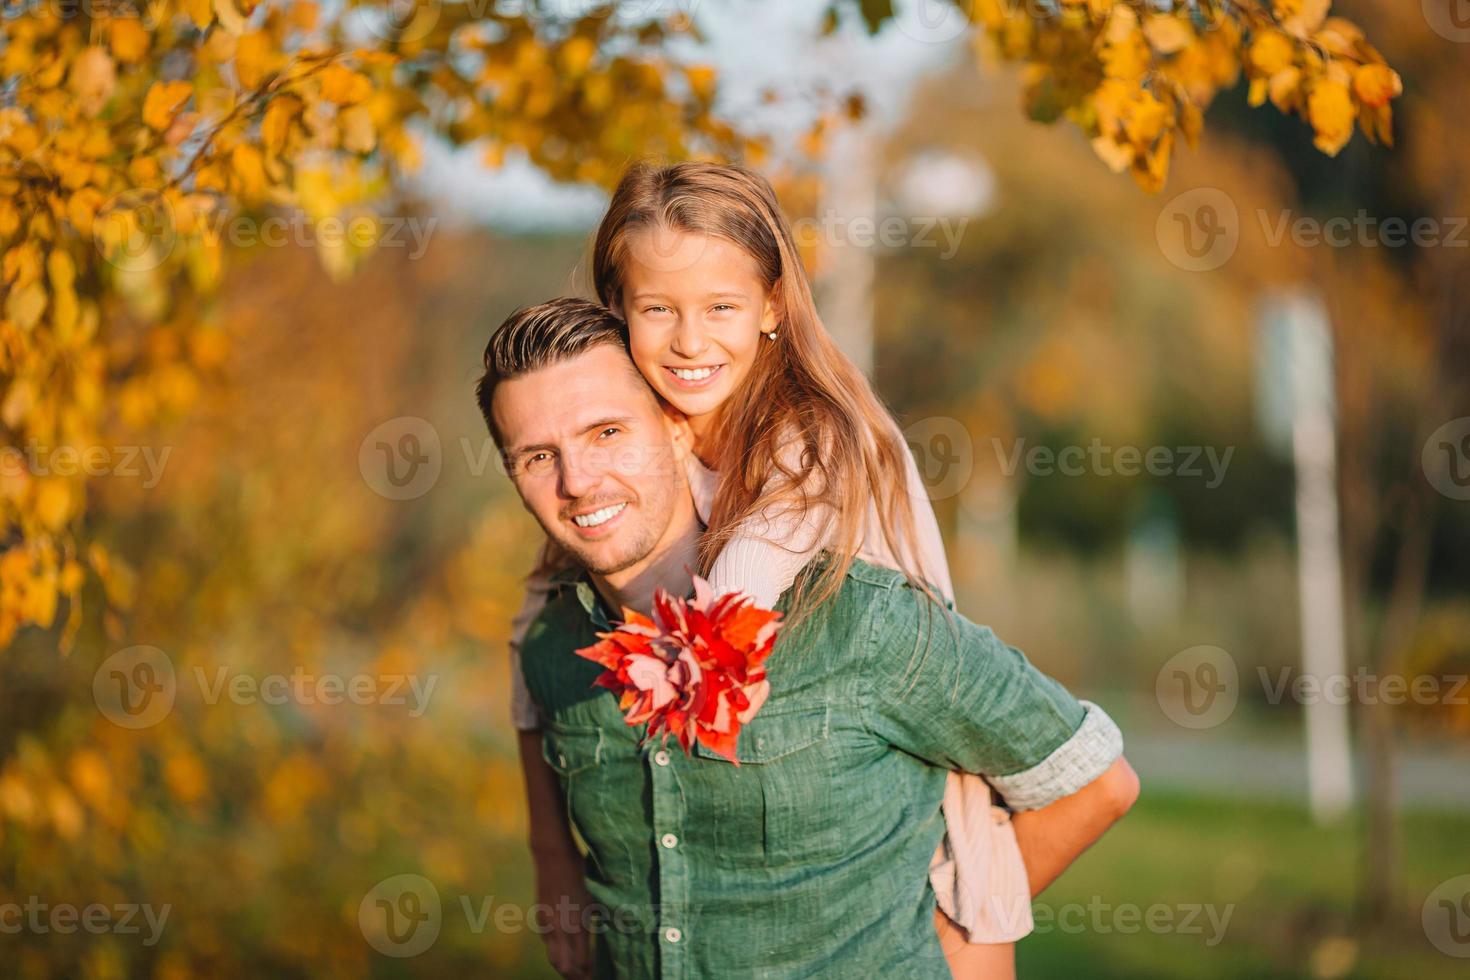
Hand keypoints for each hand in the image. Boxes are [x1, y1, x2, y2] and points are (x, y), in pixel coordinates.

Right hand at [533, 847, 594, 979]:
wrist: (553, 856)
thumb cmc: (579, 871)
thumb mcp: (595, 895)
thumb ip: (600, 918)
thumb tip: (612, 931)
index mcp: (576, 925)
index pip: (582, 962)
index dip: (589, 974)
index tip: (597, 975)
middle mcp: (559, 929)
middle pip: (563, 967)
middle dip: (575, 977)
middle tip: (587, 979)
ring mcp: (547, 924)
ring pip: (553, 957)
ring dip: (565, 966)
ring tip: (578, 970)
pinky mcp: (540, 917)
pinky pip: (548, 943)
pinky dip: (557, 951)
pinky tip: (567, 949)